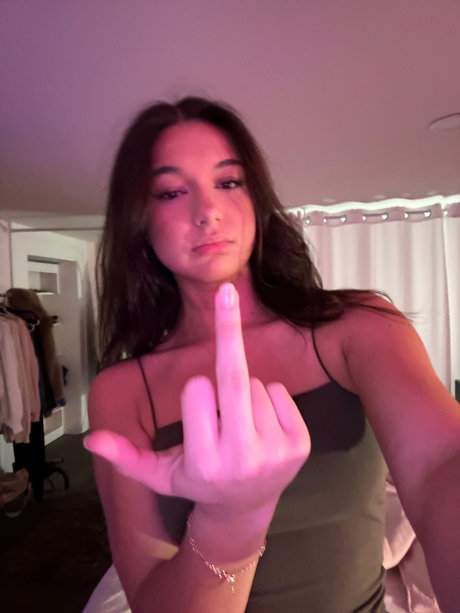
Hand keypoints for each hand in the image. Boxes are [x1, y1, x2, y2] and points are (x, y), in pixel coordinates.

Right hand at [85, 283, 310, 512]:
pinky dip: (268, 397)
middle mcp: (243, 459)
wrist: (246, 508)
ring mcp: (277, 451)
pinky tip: (261, 425)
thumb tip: (89, 439)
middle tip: (225, 289)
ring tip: (239, 424)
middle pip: (233, 378)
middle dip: (227, 328)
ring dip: (243, 391)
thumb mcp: (158, 475)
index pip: (197, 391)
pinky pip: (279, 391)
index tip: (196, 399)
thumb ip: (126, 456)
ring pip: (256, 384)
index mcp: (205, 463)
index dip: (195, 389)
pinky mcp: (300, 444)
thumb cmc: (198, 482)